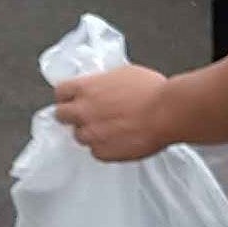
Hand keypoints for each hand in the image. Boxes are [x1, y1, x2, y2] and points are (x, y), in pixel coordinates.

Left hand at [54, 62, 173, 161]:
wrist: (166, 113)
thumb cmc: (152, 91)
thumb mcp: (123, 74)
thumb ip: (103, 83)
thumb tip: (101, 86)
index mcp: (86, 88)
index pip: (61, 92)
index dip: (68, 96)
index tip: (73, 99)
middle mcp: (83, 112)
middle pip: (61, 116)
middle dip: (72, 116)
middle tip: (87, 115)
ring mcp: (91, 134)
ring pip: (79, 136)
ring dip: (90, 133)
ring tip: (109, 129)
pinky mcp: (103, 153)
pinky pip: (97, 152)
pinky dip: (105, 147)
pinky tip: (119, 140)